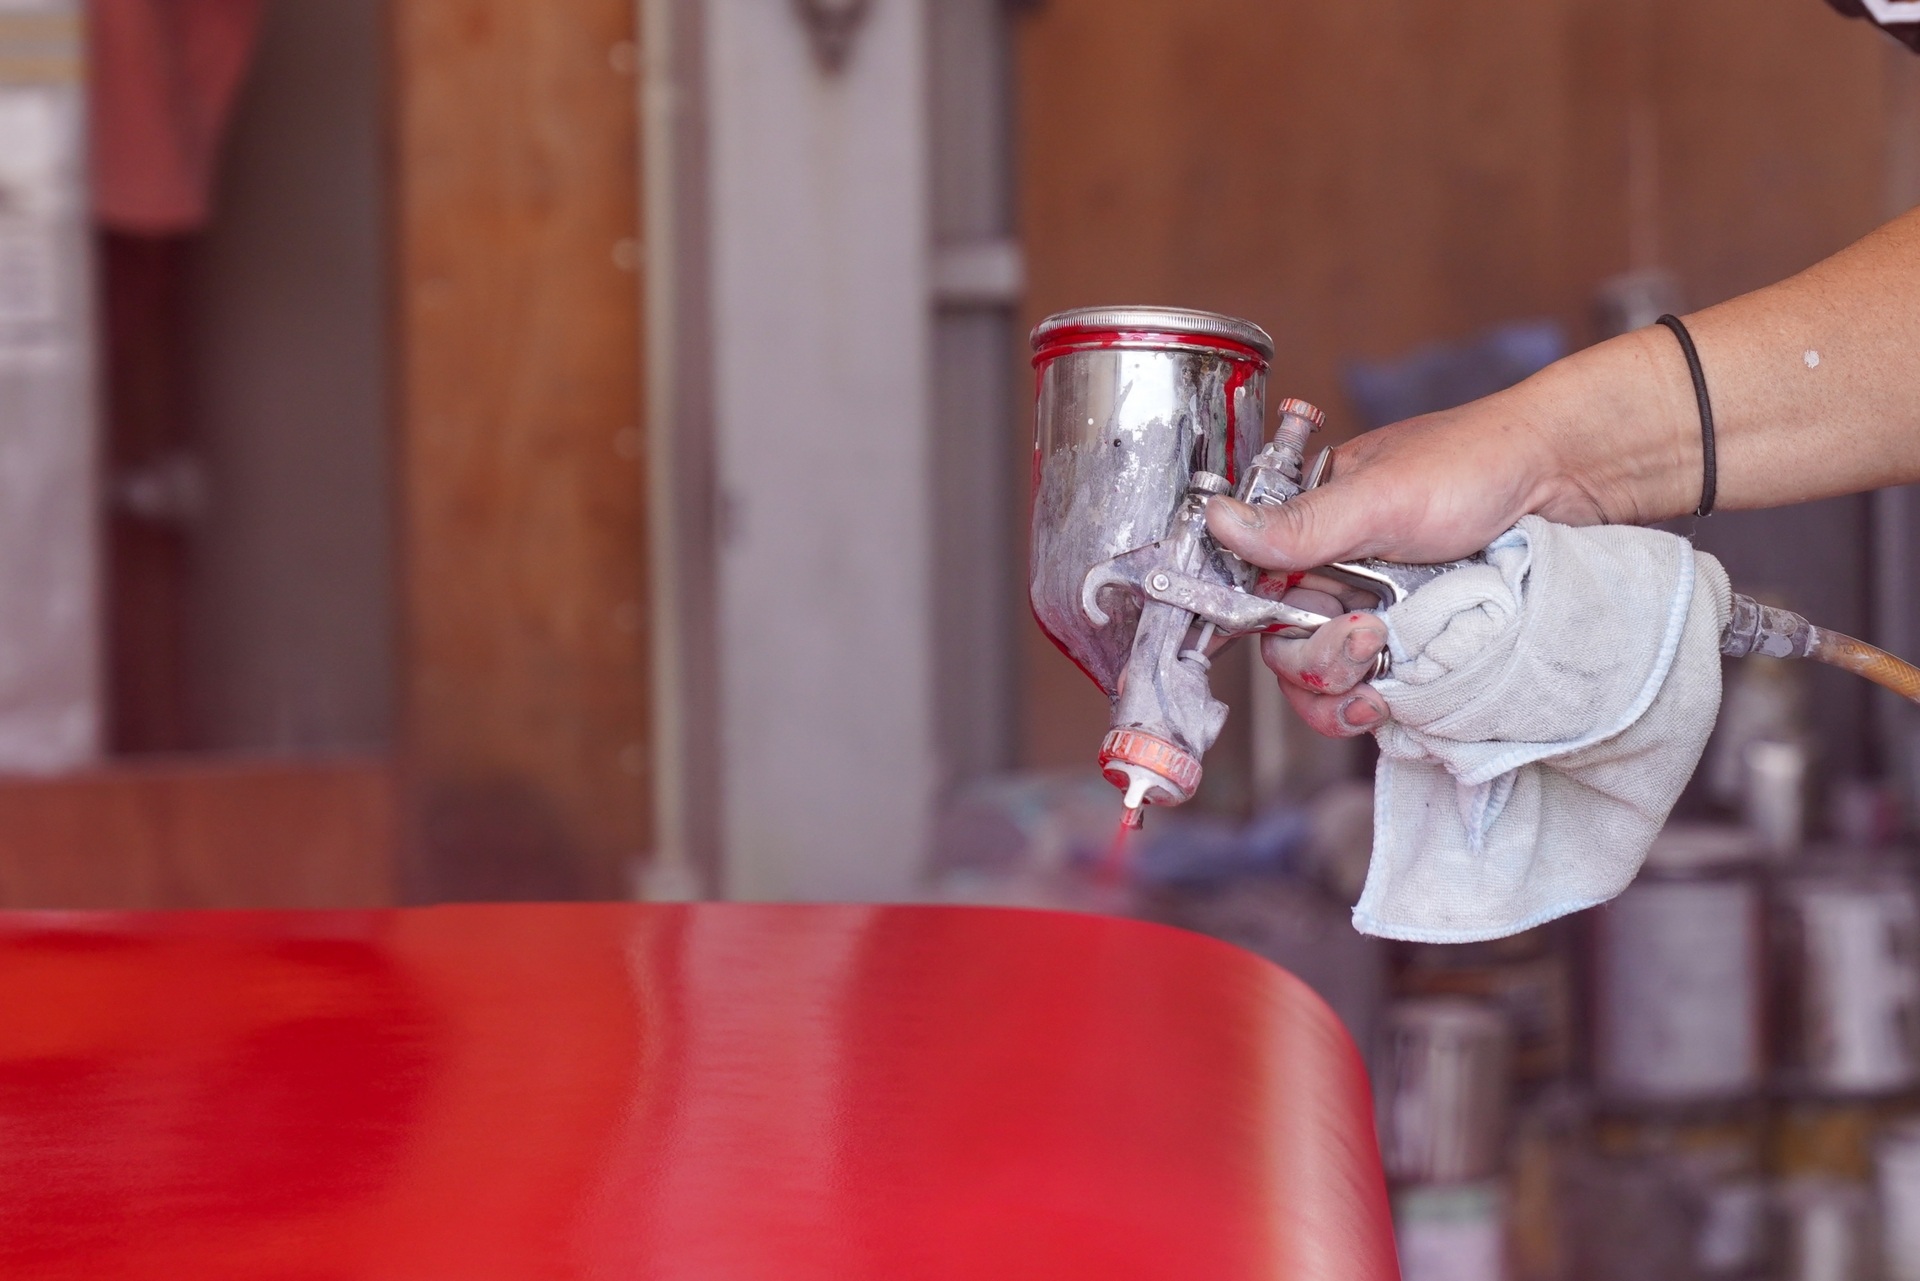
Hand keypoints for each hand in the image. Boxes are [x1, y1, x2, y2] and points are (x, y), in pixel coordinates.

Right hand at [1203, 344, 1679, 735]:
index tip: (1301, 640)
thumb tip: (1216, 520)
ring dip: (1343, 698)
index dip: (1264, 632)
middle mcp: (1332, 573)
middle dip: (1315, 667)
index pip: (1253, 597)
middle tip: (1365, 647)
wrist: (1567, 478)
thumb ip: (1300, 524)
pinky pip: (1379, 688)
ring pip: (1329, 681)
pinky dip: (1383, 705)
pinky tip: (1398, 702)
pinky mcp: (1416, 642)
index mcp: (1307, 528)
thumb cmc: (1474, 464)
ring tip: (1378, 695)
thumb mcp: (1381, 497)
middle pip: (1287, 651)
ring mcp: (1374, 610)